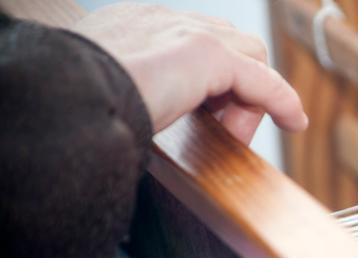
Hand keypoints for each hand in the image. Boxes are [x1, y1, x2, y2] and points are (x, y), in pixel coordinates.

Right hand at [73, 3, 307, 143]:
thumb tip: (172, 123)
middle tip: (229, 130)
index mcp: (134, 26)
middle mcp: (160, 19)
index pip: (195, 45)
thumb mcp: (114, 99)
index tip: (217, 118)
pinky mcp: (205, 53)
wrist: (60, 102)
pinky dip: (280, 100)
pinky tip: (293, 120)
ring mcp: (183, 30)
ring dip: (253, 99)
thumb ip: (146, 99)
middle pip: (227, 47)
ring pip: (248, 60)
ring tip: (239, 134)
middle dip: (237, 90)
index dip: (214, 83)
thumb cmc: (75, 110)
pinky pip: (261, 79)